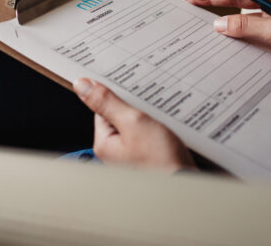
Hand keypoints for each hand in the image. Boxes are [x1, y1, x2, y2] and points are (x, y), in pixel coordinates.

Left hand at [73, 78, 195, 172]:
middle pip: (120, 116)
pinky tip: (168, 129)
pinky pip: (150, 136)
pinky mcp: (149, 158)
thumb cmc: (161, 162)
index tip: (129, 88)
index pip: (103, 108)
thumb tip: (82, 85)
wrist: (188, 185)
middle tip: (149, 105)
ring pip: (137, 125)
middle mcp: (115, 152)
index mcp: (104, 144)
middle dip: (135, 107)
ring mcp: (132, 156)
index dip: (118, 96)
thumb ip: (108, 102)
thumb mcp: (133, 122)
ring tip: (161, 118)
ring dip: (149, 117)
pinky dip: (158, 129)